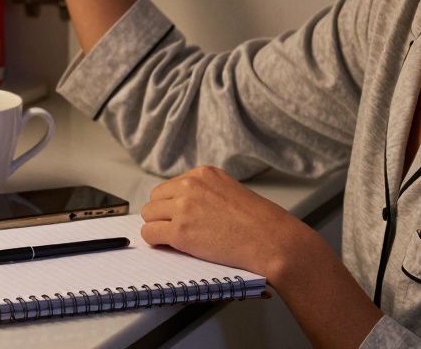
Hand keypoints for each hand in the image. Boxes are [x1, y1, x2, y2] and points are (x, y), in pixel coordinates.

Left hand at [140, 165, 316, 284]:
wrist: (271, 240)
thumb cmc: (259, 222)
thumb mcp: (230, 191)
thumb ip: (206, 192)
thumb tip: (184, 205)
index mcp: (203, 173)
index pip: (171, 186)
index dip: (173, 204)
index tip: (179, 216)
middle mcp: (190, 185)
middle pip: (155, 198)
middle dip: (162, 215)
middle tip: (174, 229)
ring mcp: (184, 207)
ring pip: (149, 214)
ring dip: (158, 227)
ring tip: (173, 239)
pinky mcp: (180, 231)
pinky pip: (150, 233)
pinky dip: (156, 241)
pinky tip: (169, 246)